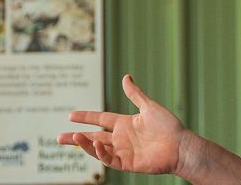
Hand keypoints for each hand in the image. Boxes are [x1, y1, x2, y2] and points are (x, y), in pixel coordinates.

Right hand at [57, 74, 188, 174]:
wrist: (181, 145)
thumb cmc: (169, 126)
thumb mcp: (149, 106)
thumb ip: (135, 94)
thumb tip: (126, 77)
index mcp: (124, 124)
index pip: (100, 119)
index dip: (85, 118)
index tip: (70, 115)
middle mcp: (121, 138)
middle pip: (93, 137)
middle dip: (76, 138)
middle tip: (59, 138)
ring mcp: (123, 152)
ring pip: (98, 149)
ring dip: (85, 145)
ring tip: (74, 138)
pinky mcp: (128, 163)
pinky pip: (110, 160)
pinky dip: (101, 154)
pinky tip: (96, 145)